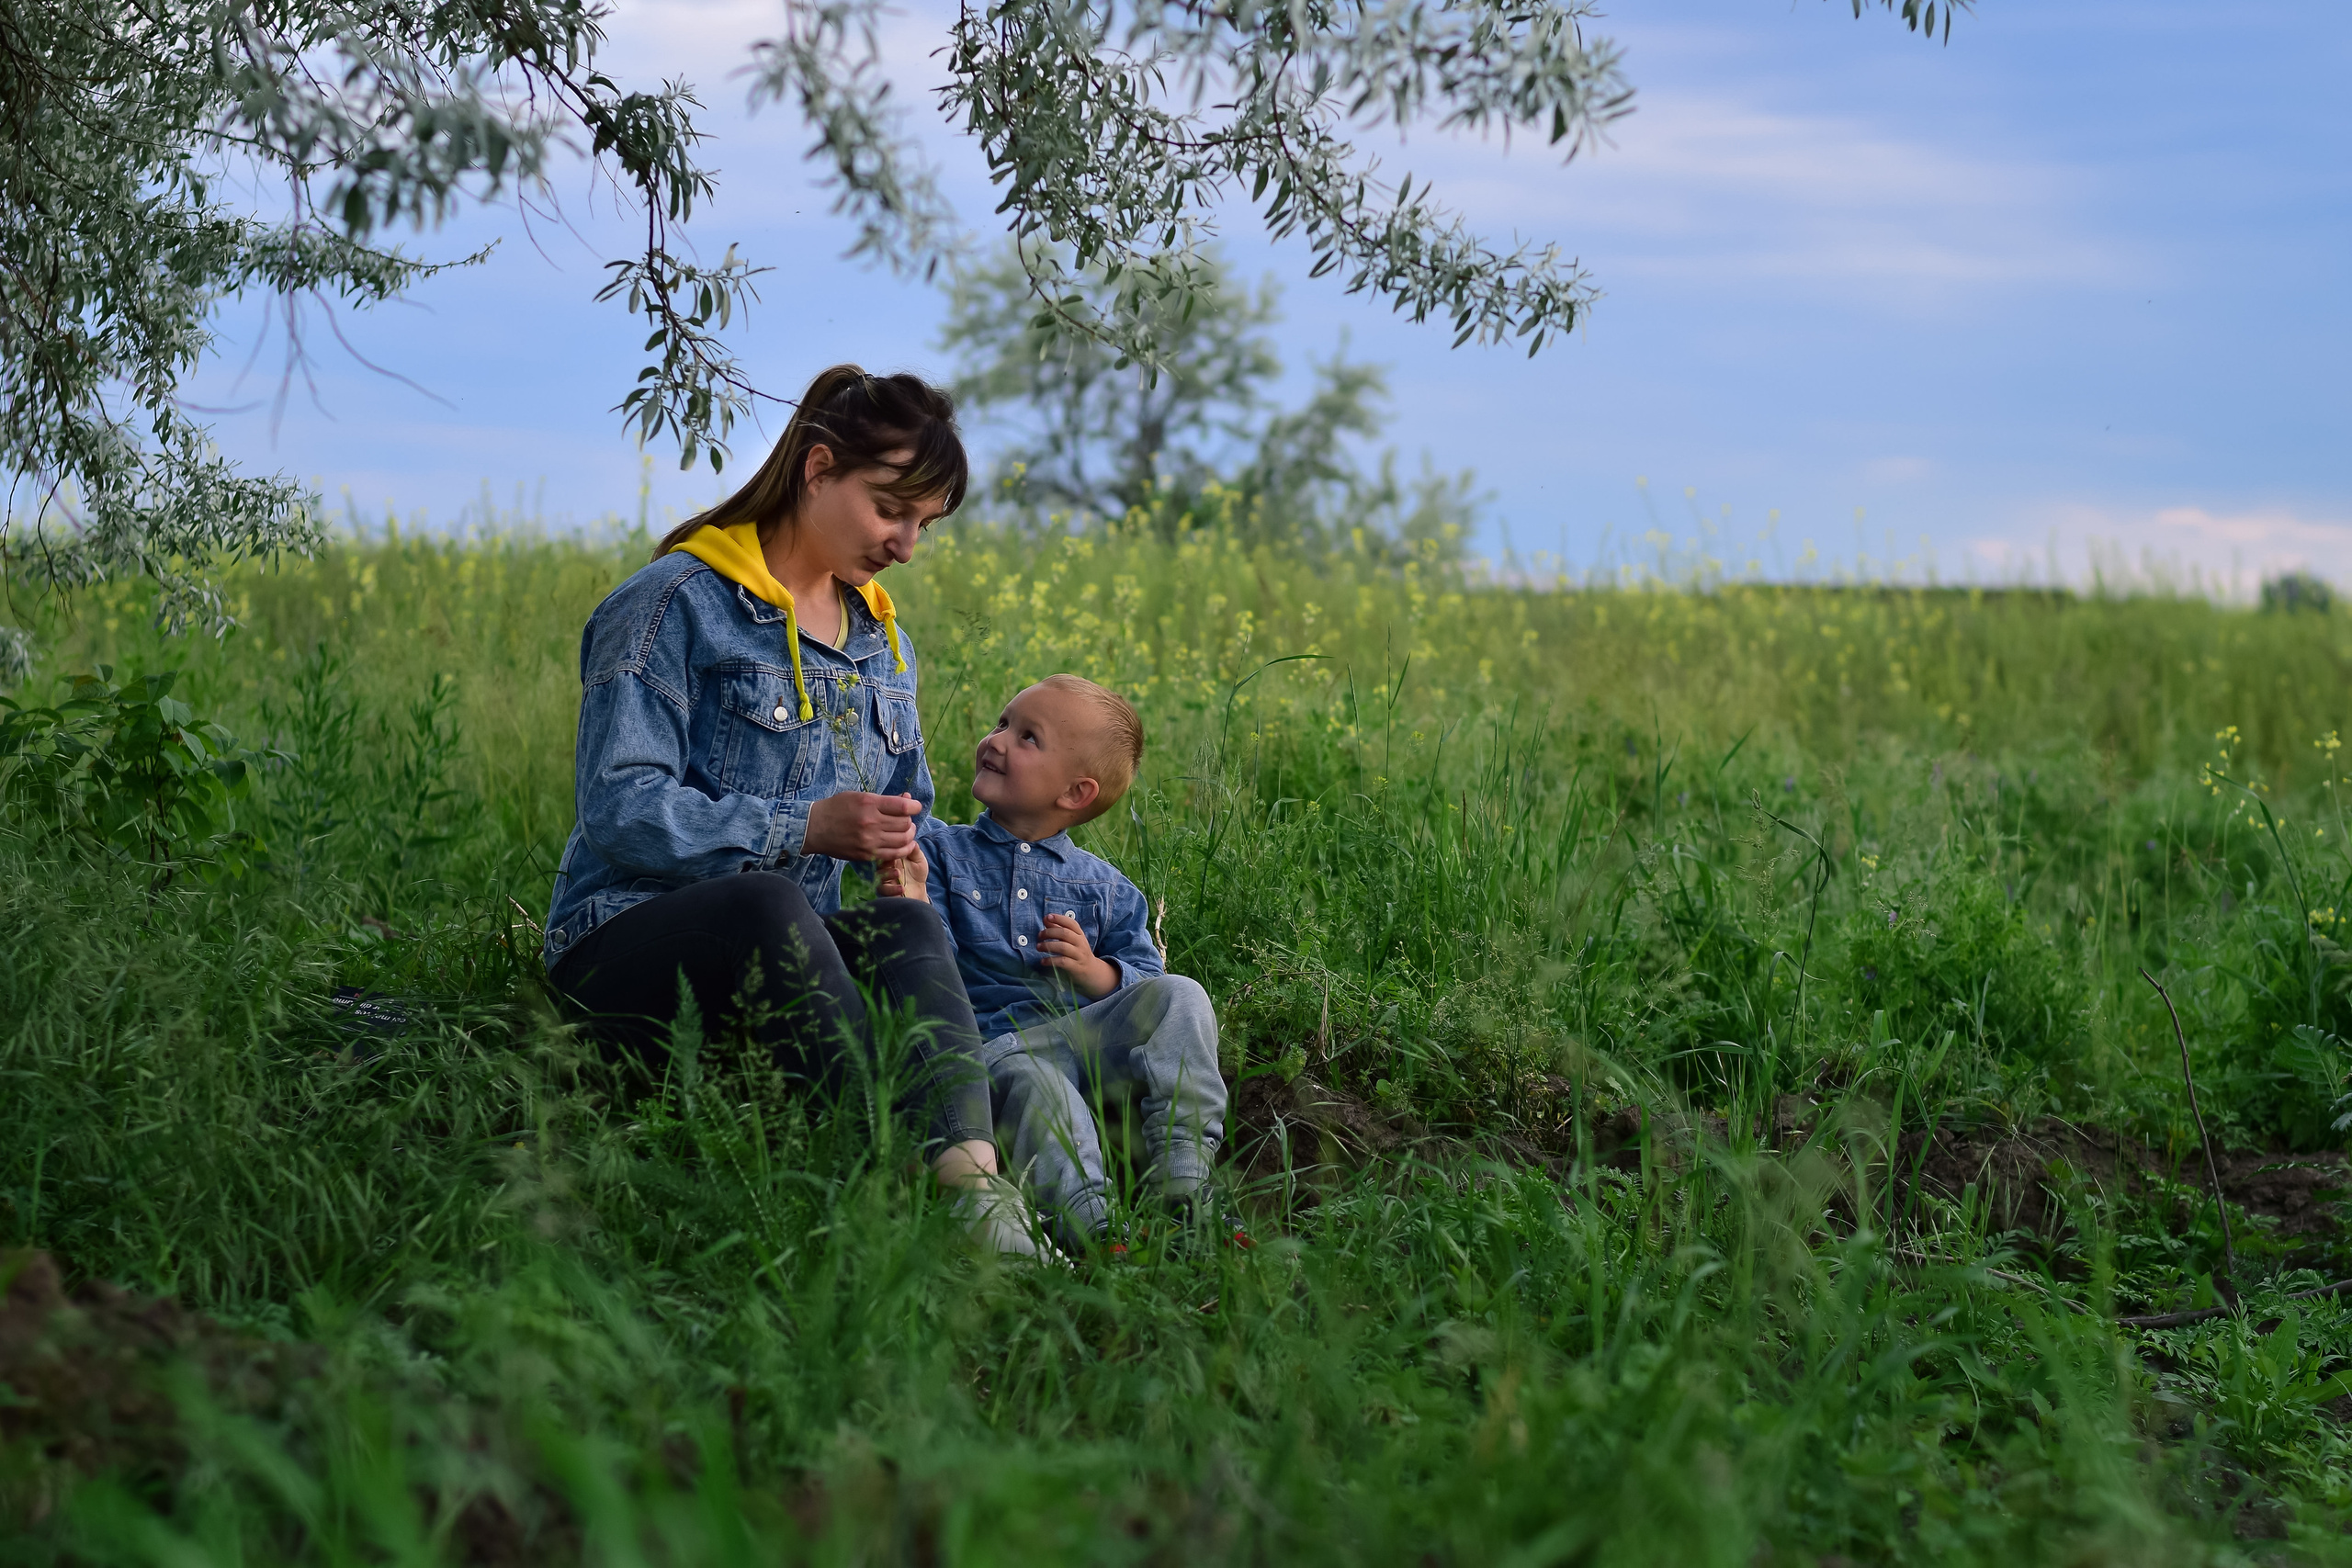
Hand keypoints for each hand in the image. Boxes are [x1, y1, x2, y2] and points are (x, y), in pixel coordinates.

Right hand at [803, 791, 922, 862]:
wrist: (815, 828)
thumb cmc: (836, 808)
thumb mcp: (859, 796)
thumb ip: (883, 800)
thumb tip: (906, 799)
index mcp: (869, 803)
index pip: (904, 806)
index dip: (915, 806)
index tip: (915, 806)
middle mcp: (871, 822)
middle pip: (905, 824)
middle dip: (910, 820)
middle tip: (907, 819)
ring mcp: (869, 841)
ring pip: (903, 839)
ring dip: (909, 835)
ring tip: (907, 831)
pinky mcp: (867, 854)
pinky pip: (894, 854)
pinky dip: (904, 849)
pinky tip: (905, 845)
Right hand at [878, 841, 929, 902]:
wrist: (919, 890)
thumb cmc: (917, 873)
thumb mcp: (918, 860)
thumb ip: (915, 850)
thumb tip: (911, 840)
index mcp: (891, 858)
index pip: (884, 851)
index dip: (886, 849)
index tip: (893, 849)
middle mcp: (885, 868)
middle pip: (877, 862)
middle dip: (883, 861)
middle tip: (892, 862)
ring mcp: (884, 880)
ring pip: (877, 876)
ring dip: (887, 874)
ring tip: (898, 873)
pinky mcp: (886, 891)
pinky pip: (883, 890)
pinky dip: (892, 889)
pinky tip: (901, 888)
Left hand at [1036, 911, 1117, 999]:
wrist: (1091, 971)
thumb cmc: (1078, 953)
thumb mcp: (1072, 940)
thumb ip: (1059, 929)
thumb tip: (1046, 919)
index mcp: (1080, 934)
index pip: (1071, 923)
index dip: (1059, 918)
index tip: (1047, 917)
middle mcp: (1080, 943)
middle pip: (1065, 933)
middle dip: (1049, 932)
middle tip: (1039, 936)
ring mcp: (1079, 955)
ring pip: (1063, 947)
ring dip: (1048, 945)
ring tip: (1039, 947)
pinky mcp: (1075, 967)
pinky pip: (1062, 962)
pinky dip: (1050, 960)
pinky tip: (1043, 961)